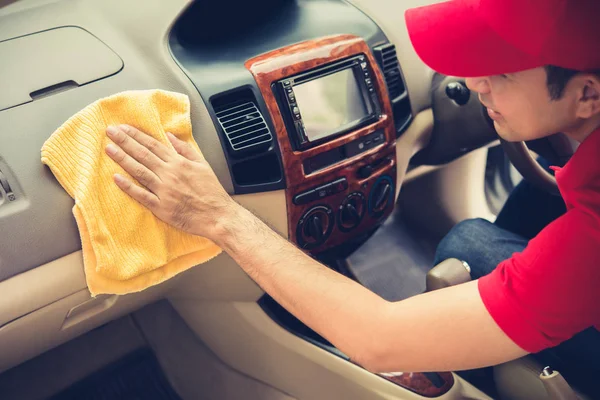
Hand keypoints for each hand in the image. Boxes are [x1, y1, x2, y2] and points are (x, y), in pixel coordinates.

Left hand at [104, 124, 236, 239]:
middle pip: (143, 154)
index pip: (153, 145)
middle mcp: (170, 174)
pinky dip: (128, 186)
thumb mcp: (202, 164)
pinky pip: (141, 195)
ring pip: (139, 171)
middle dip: (124, 141)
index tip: (123, 128)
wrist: (217, 215)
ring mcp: (164, 191)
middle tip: (110, 132)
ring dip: (123, 159)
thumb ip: (185, 149)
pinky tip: (116, 178)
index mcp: (179, 163)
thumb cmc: (211, 191)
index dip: (136, 135)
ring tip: (109, 149)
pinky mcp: (161, 207)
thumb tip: (169, 135)